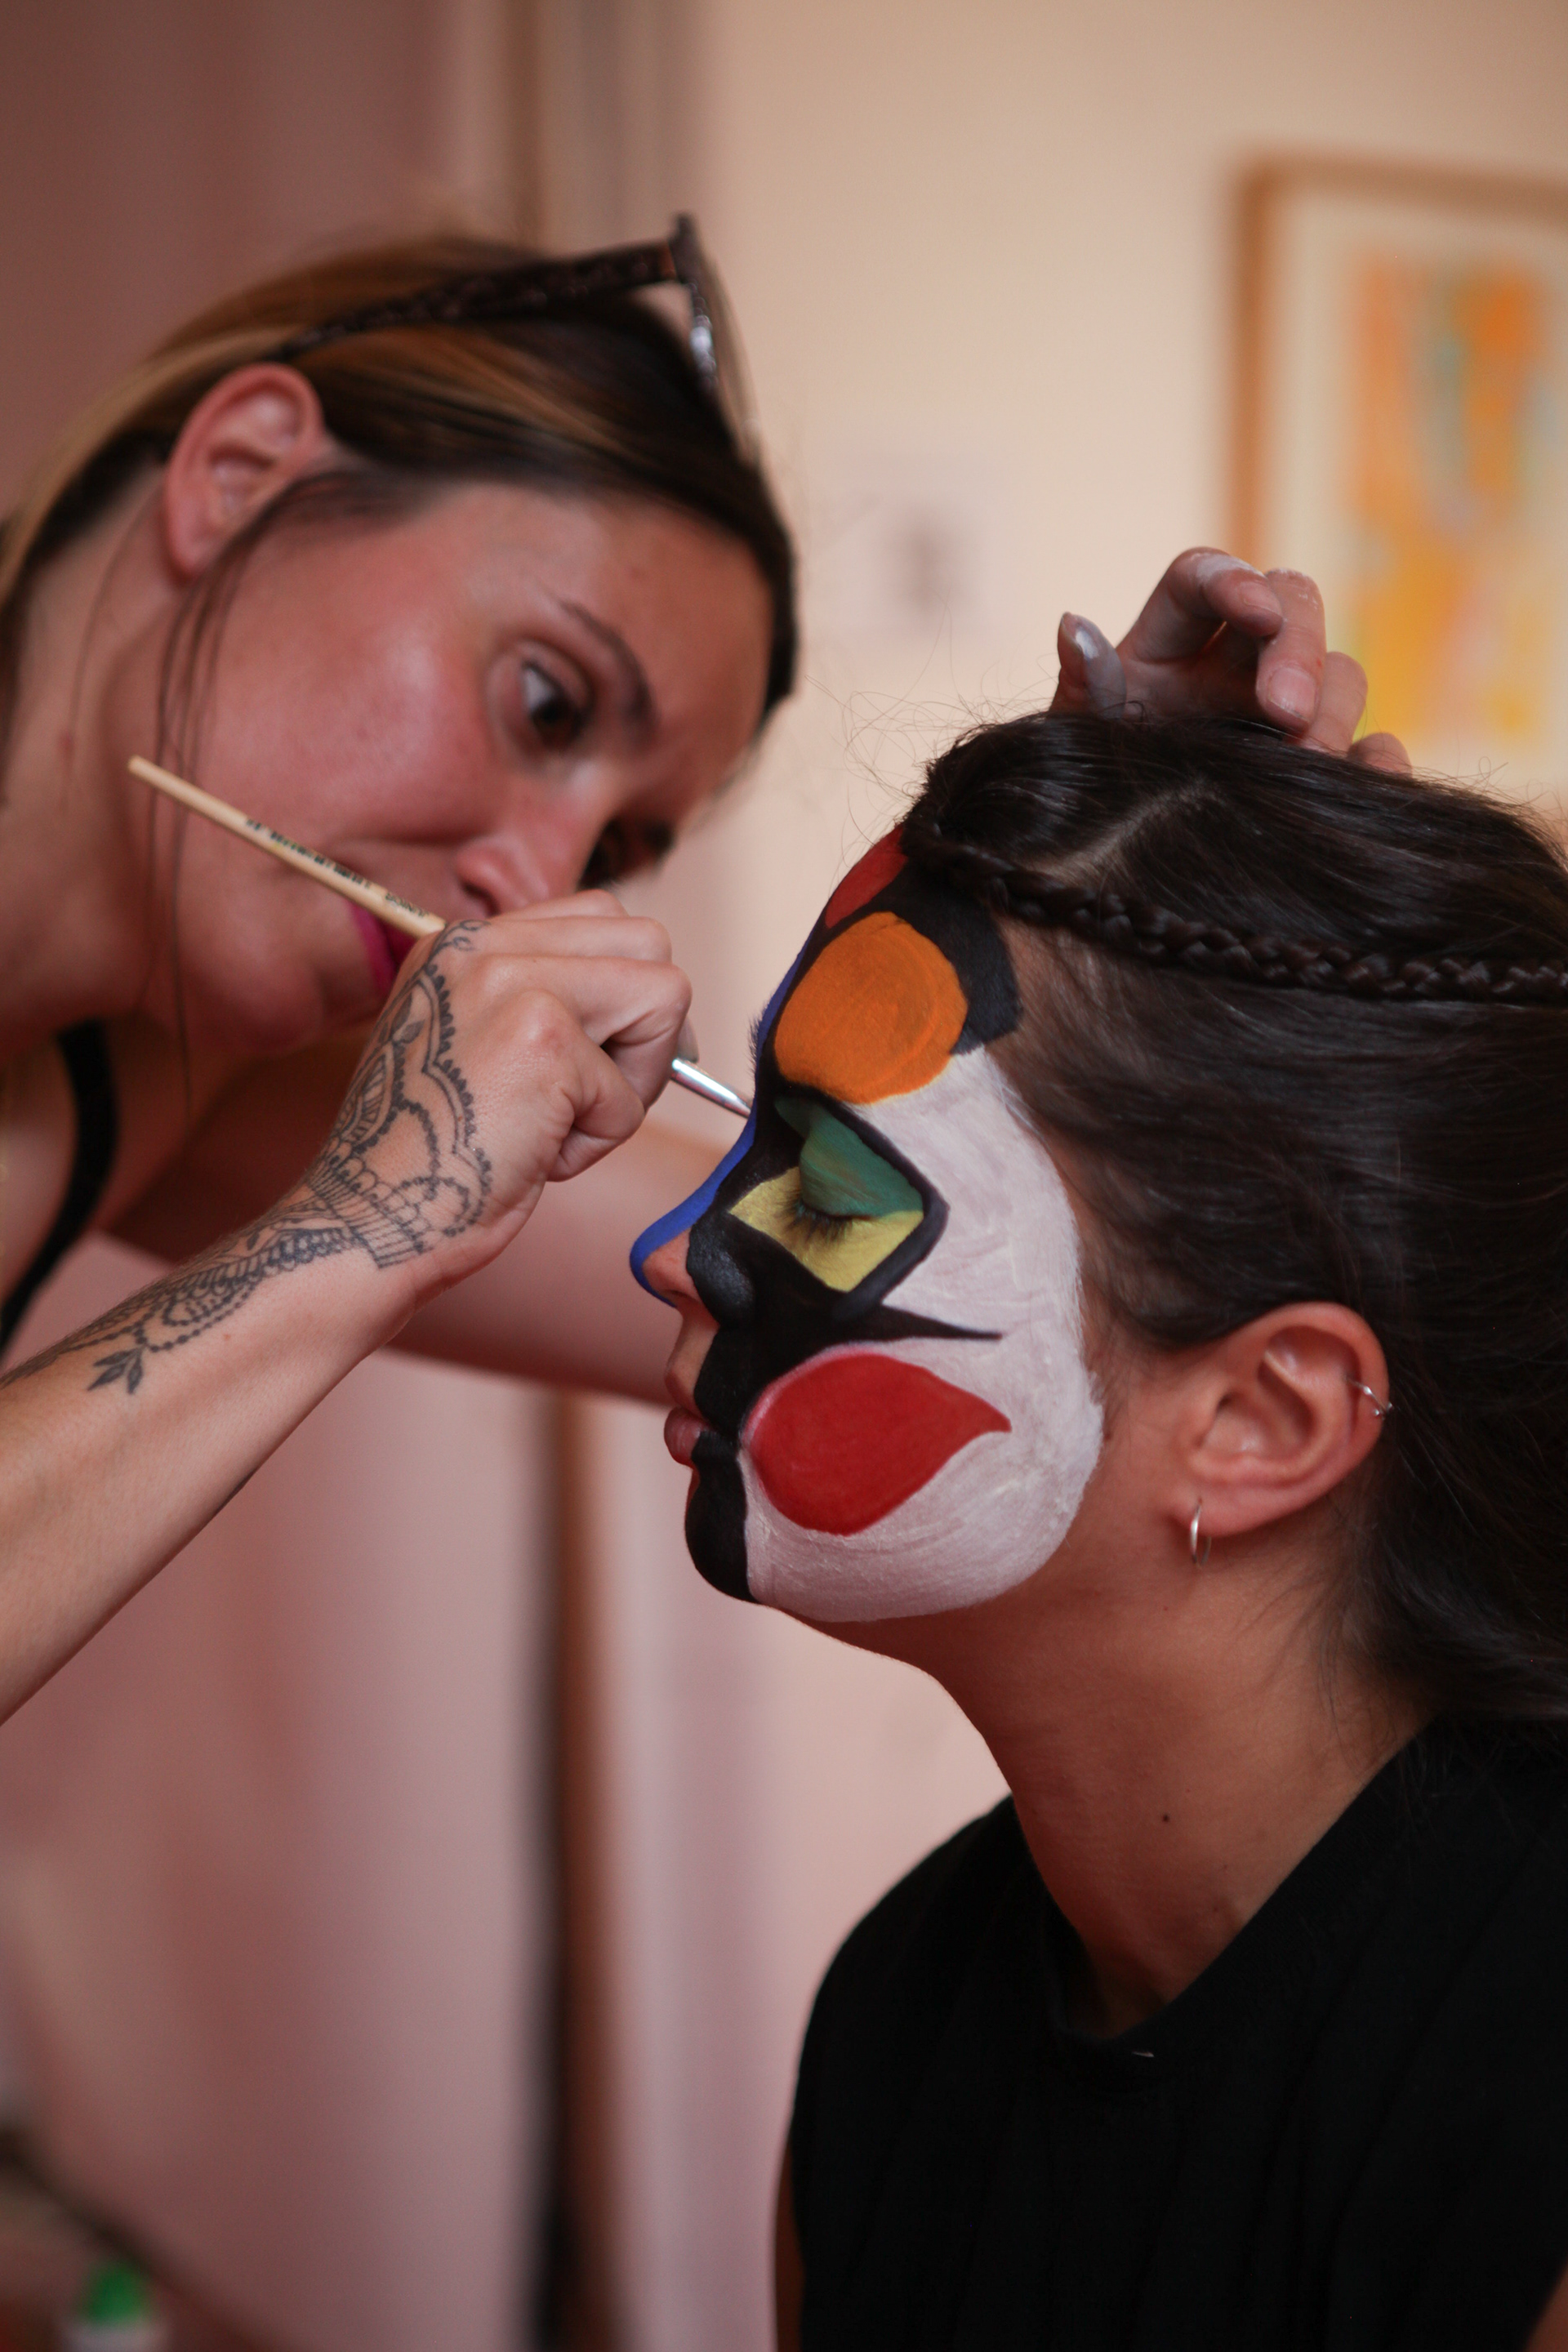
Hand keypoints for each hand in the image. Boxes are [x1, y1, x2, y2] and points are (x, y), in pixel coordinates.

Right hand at [297, 892, 691, 1303]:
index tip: (590, 1061)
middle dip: (647, 1026)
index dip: (623, 997)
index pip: (602, 920)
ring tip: (564, 1121)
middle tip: (593, 1092)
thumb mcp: (474, 1046)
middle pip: (647, 942)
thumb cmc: (430, 1154)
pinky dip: (599, 1140)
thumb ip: (543, 1003)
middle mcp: (484, 945)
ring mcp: (514, 982)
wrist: (371, 1217)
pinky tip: (537, 1154)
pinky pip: (634, 1094)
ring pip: (666, 996)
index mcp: (465, 942)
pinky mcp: (543, 1038)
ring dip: (636, 1077)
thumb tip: (659, 1003)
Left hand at [1051, 548, 1409, 773]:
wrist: (1115, 872)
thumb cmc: (1085, 794)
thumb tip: (1074, 627)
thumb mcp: (1072, 746)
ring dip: (1332, 710)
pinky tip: (1365, 784)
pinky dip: (1378, 761)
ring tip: (1307, 766)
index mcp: (1166, 644)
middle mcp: (1233, 664)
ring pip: (1340, 672)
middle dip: (1296, 649)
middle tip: (1286, 710)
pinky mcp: (1325, 764)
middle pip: (1292, 607)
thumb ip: (1079, 688)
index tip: (1256, 612)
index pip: (1202, 579)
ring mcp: (1287, 714)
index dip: (1233, 581)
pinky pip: (1373, 748)